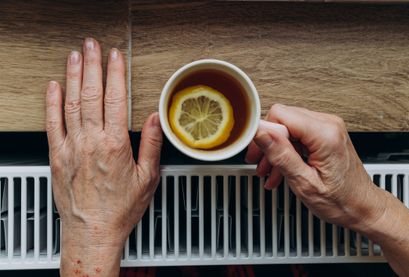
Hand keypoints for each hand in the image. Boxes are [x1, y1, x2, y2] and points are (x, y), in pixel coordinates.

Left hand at [46, 38, 162, 275]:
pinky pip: (52, 124)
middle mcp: (91, 142)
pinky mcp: (57, 156)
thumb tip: (155, 118)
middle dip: (93, 66)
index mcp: (115, 145)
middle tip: (92, 46)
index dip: (115, 74)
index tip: (116, 57)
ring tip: (75, 57)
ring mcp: (71, 147)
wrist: (92, 231)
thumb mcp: (147, 179)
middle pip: (92, 95)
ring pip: (71, 103)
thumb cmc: (120, 208)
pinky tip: (54, 86)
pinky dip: (52, 102)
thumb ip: (151, 145)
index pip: (116, 99)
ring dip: (74, 77)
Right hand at [246, 104, 384, 229]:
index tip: (255, 151)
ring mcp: (328, 127)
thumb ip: (281, 154)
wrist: (363, 207)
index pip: (280, 114)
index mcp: (324, 134)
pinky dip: (286, 150)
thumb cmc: (342, 200)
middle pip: (282, 118)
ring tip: (269, 170)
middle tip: (258, 162)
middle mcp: (328, 124)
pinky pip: (297, 133)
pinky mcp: (325, 133)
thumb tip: (261, 133)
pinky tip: (281, 169)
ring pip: (287, 126)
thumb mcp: (304, 182)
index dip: (264, 132)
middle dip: (267, 142)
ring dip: (275, 148)